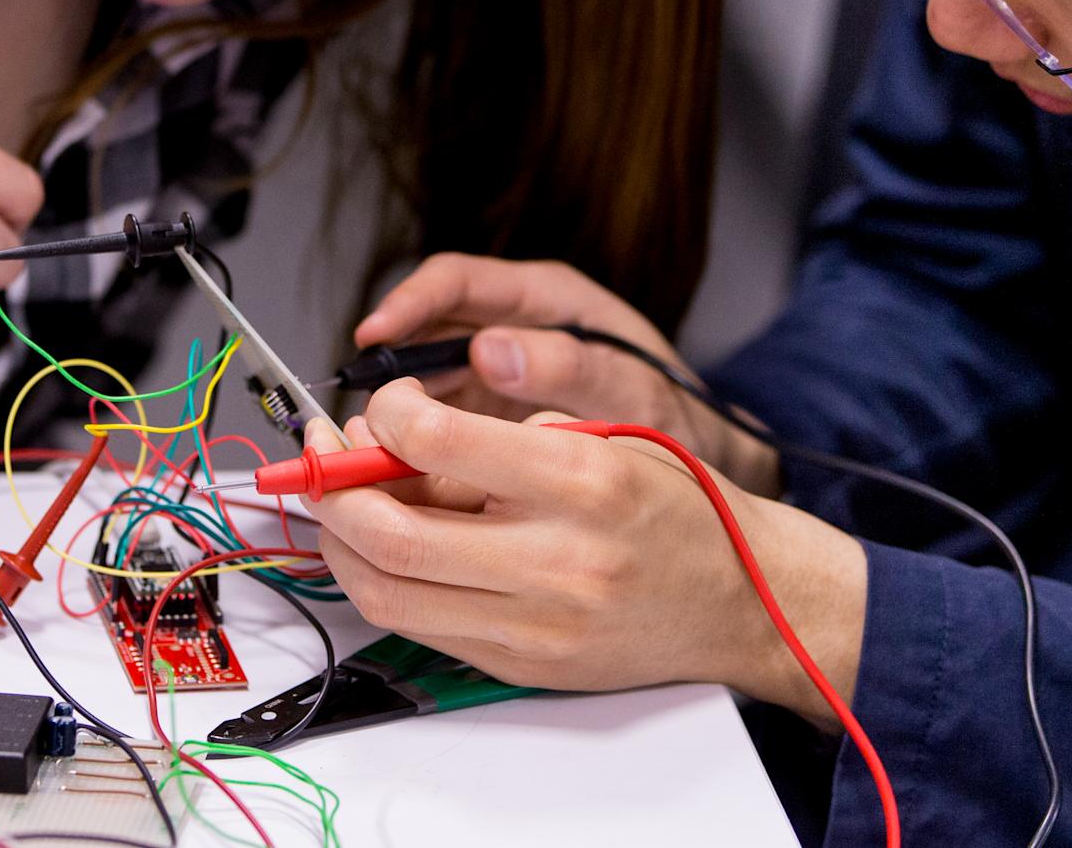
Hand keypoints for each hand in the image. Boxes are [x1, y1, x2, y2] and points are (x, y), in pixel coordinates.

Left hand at [310, 380, 867, 726]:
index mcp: (582, 482)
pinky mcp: (522, 666)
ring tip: (343, 500)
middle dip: (334, 488)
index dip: (385, 416)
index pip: (437, 440)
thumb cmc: (678, 510)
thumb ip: (502, 438)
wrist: (745, 601)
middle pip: (391, 534)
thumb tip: (392, 434)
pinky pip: (421, 626)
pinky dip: (384, 582)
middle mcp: (558, 561)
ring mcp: (536, 626)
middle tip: (325, 455)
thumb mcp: (604, 436)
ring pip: (388, 592)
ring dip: (342, 541)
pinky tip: (386, 546)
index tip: (382, 406)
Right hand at [357, 254, 777, 494]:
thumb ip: (570, 368)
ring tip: (373, 454)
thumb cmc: (680, 417)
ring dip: (397, 417)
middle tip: (357, 415)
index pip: (457, 282)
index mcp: (548, 300)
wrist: (708, 463)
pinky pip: (441, 427)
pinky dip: (419, 449)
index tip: (374, 335)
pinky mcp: (493, 420)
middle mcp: (514, 329)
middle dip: (386, 371)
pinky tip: (406, 478)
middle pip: (426, 333)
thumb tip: (490, 351)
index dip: (408, 303)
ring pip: (426, 385)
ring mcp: (499, 376)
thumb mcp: (635, 390)